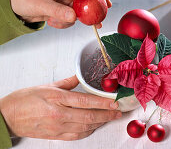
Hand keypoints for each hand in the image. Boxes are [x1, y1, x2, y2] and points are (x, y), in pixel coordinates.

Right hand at [0, 76, 120, 140]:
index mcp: (57, 98)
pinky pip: (76, 135)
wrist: (8, 116)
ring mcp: (57, 127)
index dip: (102, 102)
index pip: (85, 101)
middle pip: (89, 116)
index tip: (114, 102)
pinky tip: (95, 126)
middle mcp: (59, 114)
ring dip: (100, 123)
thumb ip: (67, 82)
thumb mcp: (46, 86)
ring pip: (85, 127)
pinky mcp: (55, 136)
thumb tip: (80, 77)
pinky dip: (88, 131)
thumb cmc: (25, 99)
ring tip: (110, 118)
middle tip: (118, 112)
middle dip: (106, 114)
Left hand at [10, 0, 111, 28]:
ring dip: (72, 21)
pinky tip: (53, 22)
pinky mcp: (62, 10)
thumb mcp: (40, 4)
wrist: (15, 6)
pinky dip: (64, 24)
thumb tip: (74, 18)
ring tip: (56, 22)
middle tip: (96, 21)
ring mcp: (64, 1)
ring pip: (78, 12)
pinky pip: (70, 19)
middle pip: (85, 0)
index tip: (107, 3)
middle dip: (90, 11)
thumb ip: (58, 11)